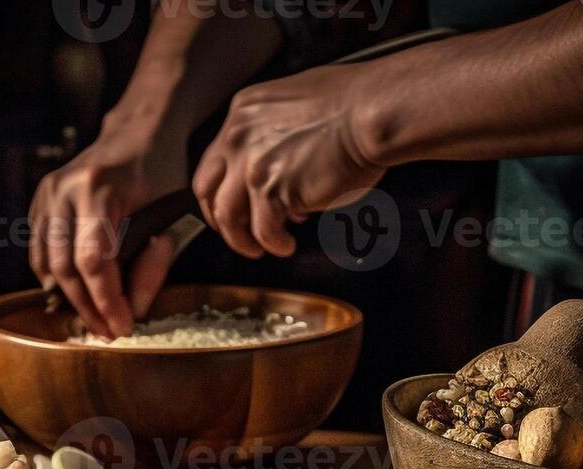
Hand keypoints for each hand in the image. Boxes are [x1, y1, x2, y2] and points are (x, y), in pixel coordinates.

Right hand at [28, 132, 187, 335]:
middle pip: (65, 266)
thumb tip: (133, 311)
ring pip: (45, 263)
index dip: (106, 300)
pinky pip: (39, 250)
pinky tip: (79, 290)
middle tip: (108, 331)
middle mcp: (64, 189)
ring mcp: (46, 193)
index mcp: (98, 189)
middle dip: (87, 306)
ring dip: (69, 297)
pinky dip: (55, 277)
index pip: (94, 260)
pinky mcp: (39, 200)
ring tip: (95, 317)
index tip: (123, 327)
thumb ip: (153, 265)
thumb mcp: (172, 216)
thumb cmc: (161, 173)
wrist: (138, 132)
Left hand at [193, 65, 388, 258]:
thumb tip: (280, 179)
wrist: (376, 110)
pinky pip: (263, 231)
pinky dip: (274, 244)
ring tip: (259, 249)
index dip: (223, 188)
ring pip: (227, 217)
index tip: (235, 204)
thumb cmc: (357, 106)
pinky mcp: (273, 190)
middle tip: (237, 233)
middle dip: (218, 217)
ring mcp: (251, 164)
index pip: (215, 159)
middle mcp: (238, 136)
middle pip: (207, 189)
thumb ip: (275, 136)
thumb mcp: (297, 105)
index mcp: (243, 113)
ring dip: (241, 239)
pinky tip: (286, 246)